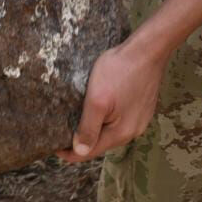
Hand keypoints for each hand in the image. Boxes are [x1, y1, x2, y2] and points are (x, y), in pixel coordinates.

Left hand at [59, 40, 166, 162]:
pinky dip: (106, 118)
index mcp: (120, 133)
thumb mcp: (97, 99)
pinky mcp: (142, 108)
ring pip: (110, 131)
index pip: (90, 152)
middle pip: (101, 143)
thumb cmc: (120, 71)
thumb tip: (79, 152)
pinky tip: (99, 107)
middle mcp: (132, 131)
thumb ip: (88, 127)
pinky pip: (119, 120)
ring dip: (94, 128)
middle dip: (82, 139)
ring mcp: (139, 120)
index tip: (53, 146)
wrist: (147, 50)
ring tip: (78, 118)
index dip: (70, 152)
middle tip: (62, 130)